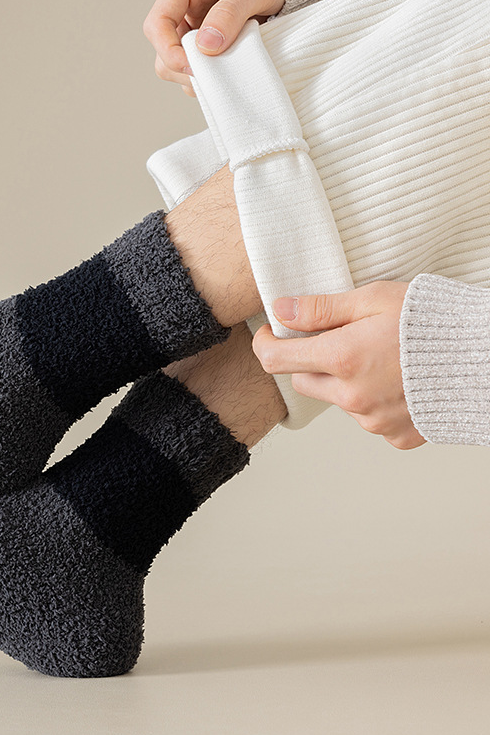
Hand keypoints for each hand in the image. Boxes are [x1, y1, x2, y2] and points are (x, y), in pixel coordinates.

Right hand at [144, 0, 285, 95]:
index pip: (158, 23)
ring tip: (226, 69)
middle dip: (183, 69)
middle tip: (213, 74)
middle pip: (162, 51)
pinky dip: (209, 77)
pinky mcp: (202, 44)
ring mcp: (191, 28)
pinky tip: (228, 68)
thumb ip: (231, 13)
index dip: (168, 50)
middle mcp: (182, 7)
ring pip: (175, 66)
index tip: (192, 66)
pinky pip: (195, 69)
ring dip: (198, 76)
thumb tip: (207, 46)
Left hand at [251, 281, 426, 449]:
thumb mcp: (375, 299)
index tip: (271, 332)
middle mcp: (352, 396)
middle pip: (303, 381)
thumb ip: (322, 308)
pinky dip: (375, 401)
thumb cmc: (435, 320)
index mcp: (342, 358)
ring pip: (337, 400)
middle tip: (338, 339)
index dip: (265, 343)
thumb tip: (280, 310)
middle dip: (309, 361)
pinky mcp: (395, 435)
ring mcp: (373, 420)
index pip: (275, 359)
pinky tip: (399, 382)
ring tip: (383, 359)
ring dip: (345, 382)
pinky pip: (369, 418)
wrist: (489, 358)